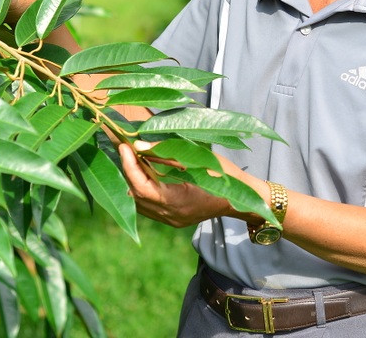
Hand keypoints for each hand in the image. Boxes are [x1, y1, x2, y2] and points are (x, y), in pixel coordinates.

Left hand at [118, 141, 237, 228]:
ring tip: (133, 159)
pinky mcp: (173, 220)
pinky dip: (142, 190)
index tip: (124, 147)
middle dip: (128, 171)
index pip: (142, 187)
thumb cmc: (223, 174)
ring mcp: (171, 220)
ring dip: (133, 182)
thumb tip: (138, 145)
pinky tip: (145, 174)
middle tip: (126, 149)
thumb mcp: (196, 158)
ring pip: (139, 204)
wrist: (241, 199)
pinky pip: (148, 208)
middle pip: (137, 196)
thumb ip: (165, 153)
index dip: (130, 166)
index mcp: (178, 201)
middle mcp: (171, 215)